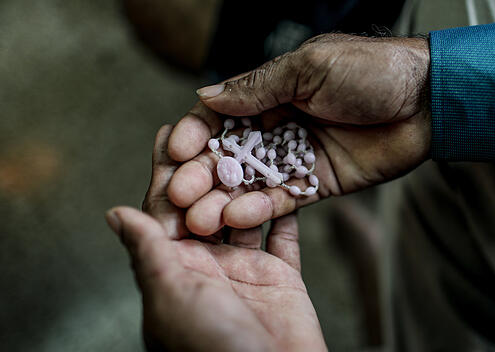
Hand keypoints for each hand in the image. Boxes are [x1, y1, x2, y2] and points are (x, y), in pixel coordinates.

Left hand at [105, 126, 326, 351]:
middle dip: (209, 167)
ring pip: (246, 214)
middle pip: (207, 205)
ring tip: (252, 144)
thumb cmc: (212, 349)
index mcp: (176, 270)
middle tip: (214, 127)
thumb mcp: (170, 295)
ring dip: (249, 183)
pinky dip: (289, 209)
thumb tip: (115, 214)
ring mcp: (247, 270)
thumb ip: (148, 252)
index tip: (168, 134)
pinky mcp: (283, 278)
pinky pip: (285, 235)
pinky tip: (289, 180)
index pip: (166, 212)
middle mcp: (210, 266)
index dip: (167, 173)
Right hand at [167, 33, 431, 234]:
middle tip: (181, 194)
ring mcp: (297, 157)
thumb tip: (206, 96)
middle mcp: (279, 127)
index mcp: (272, 94)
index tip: (177, 150)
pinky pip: (284, 199)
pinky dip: (261, 209)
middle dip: (203, 174)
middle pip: (230, 154)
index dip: (198, 133)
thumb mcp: (308, 68)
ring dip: (224, 199)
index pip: (222, 115)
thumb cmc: (371, 71)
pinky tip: (238, 217)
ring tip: (200, 218)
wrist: (426, 100)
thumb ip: (258, 87)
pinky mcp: (317, 183)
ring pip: (251, 182)